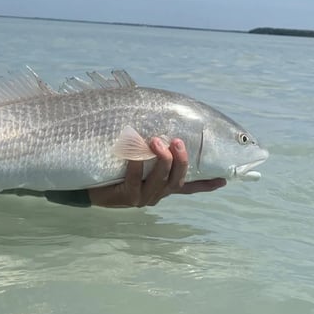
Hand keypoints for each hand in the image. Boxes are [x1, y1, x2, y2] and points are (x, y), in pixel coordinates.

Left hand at [88, 137, 225, 207]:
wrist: (88, 186)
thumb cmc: (115, 165)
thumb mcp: (138, 157)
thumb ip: (151, 146)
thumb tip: (161, 116)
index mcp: (163, 185)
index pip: (190, 186)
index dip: (207, 183)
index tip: (225, 178)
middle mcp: (157, 193)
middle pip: (178, 180)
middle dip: (181, 160)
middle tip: (177, 140)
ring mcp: (143, 196)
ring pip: (160, 181)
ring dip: (161, 160)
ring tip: (156, 141)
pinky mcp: (126, 196)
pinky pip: (133, 179)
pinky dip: (135, 163)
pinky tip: (133, 151)